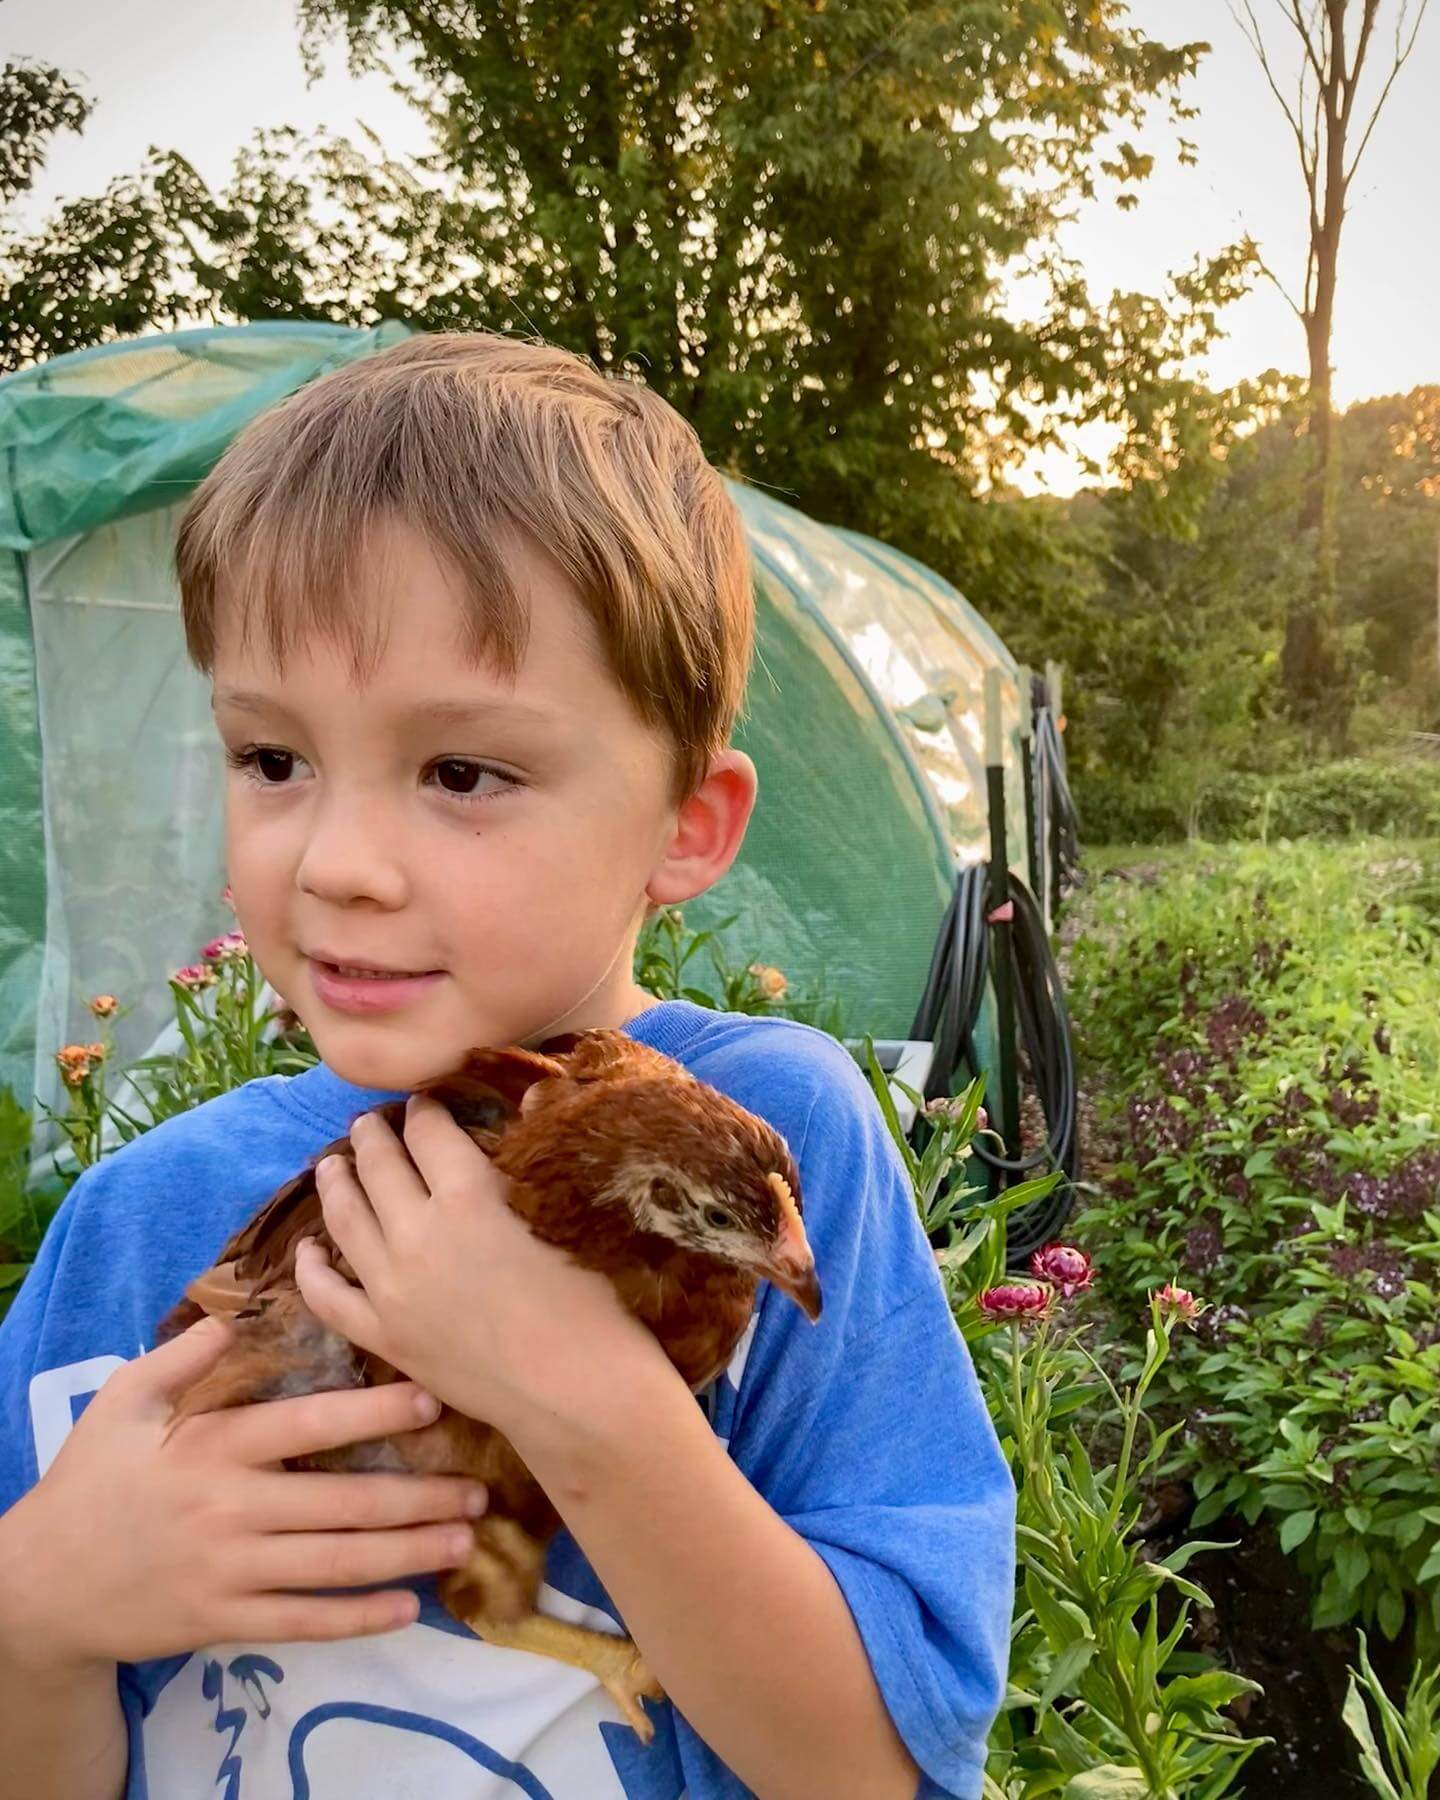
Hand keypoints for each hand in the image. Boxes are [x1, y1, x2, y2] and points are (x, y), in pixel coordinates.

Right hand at [0, 1317, 489, 1672]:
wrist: (41, 1583)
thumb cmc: (92, 1479)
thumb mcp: (122, 1401)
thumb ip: (182, 1357)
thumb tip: (234, 1313)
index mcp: (213, 1447)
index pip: (306, 1424)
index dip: (371, 1411)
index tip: (430, 1399)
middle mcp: (229, 1508)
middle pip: (340, 1502)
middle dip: (416, 1497)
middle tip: (478, 1491)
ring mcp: (229, 1571)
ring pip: (334, 1565)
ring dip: (405, 1553)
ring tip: (463, 1541)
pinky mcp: (223, 1622)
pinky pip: (302, 1622)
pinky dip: (357, 1618)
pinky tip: (407, 1607)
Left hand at [294, 1096, 673, 1446]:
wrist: (579, 1393)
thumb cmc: (592, 1301)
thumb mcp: (565, 1214)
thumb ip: (529, 1159)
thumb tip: (525, 1098)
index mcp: (469, 1195)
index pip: (430, 1133)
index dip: (425, 1112)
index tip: (423, 1104)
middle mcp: (418, 1234)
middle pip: (380, 1166)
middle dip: (373, 1136)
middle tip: (369, 1123)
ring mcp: (392, 1288)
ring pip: (345, 1219)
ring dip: (335, 1183)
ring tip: (332, 1164)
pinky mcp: (384, 1337)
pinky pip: (327, 1296)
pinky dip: (312, 1268)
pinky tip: (309, 1248)